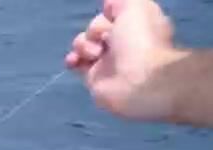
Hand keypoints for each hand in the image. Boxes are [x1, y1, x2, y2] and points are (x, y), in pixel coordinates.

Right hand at [65, 0, 188, 121]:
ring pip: (84, 42)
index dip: (108, 13)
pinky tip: (75, 60)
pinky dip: (73, 59)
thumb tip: (106, 6)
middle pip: (96, 26)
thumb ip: (119, 1)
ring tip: (95, 54)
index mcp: (135, 24)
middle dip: (96, 29)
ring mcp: (107, 59)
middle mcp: (121, 40)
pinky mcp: (93, 77)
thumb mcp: (135, 6)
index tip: (111, 16)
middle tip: (107, 39)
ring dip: (84, 44)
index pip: (112, 12)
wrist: (137, 80)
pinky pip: (76, 62)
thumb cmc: (139, 40)